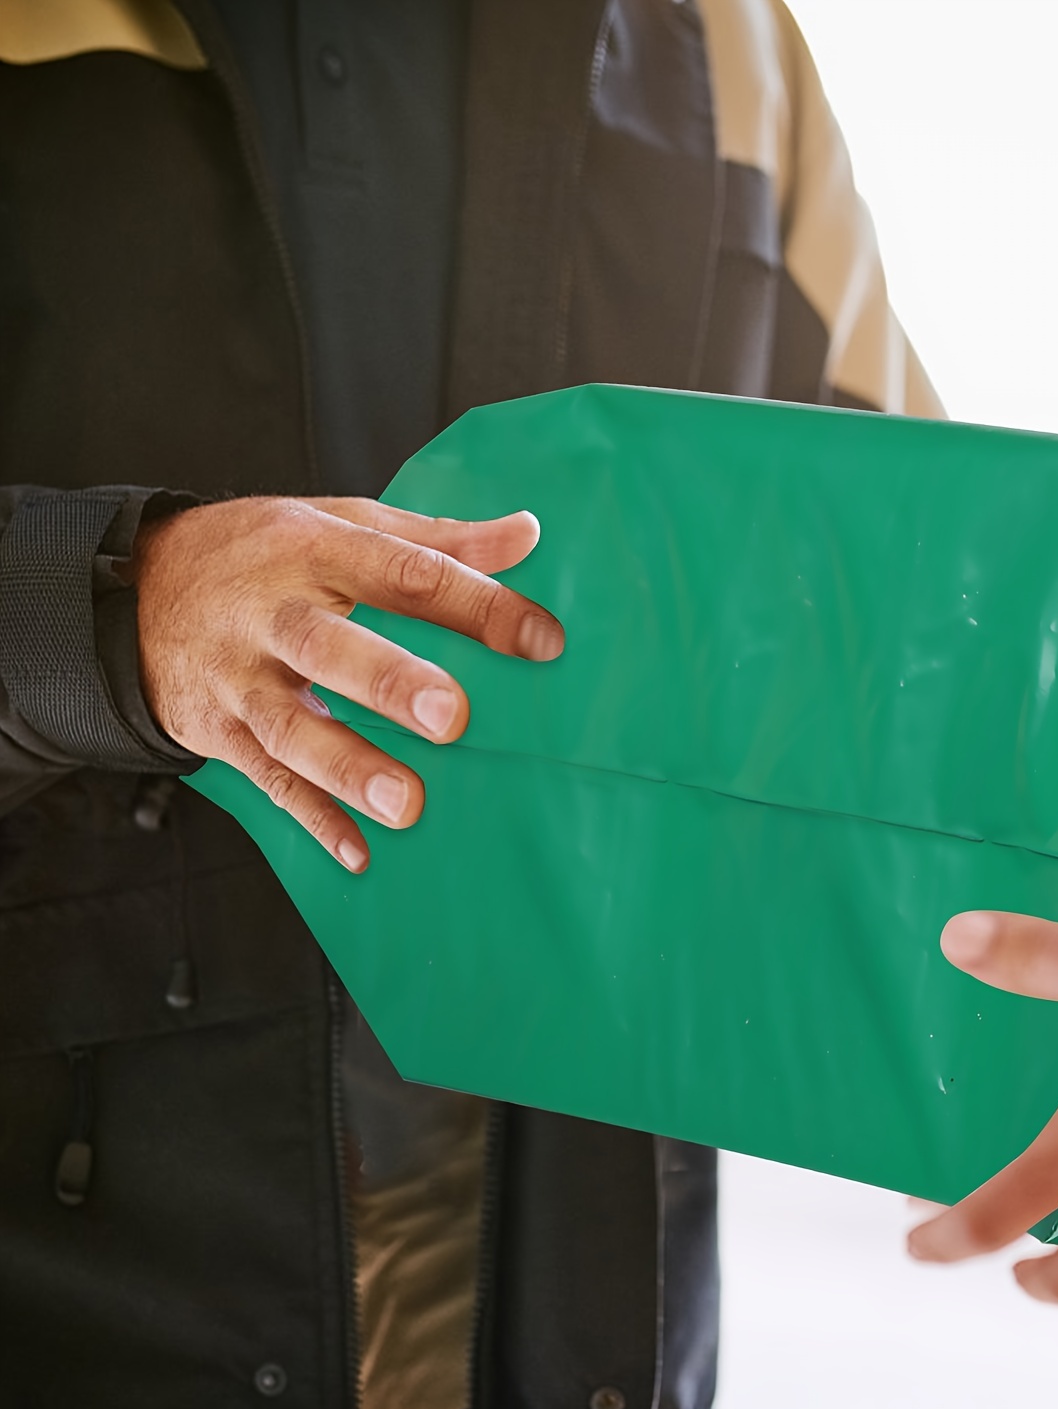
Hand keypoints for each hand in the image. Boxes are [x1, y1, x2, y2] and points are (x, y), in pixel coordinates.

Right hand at [133, 495, 562, 870]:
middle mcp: (271, 613)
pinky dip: (311, 817)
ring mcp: (238, 676)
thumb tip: (528, 534)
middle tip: (453, 718)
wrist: (133, 587)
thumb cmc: (263, 555)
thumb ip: (438, 538)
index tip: (542, 641)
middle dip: (389, 682)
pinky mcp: (215, 729)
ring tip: (406, 805)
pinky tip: (359, 852)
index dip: (476, 605)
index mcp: (316, 551)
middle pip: (328, 645)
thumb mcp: (341, 524)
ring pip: (287, 726)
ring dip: (346, 766)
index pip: (405, 572)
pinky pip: (265, 780)